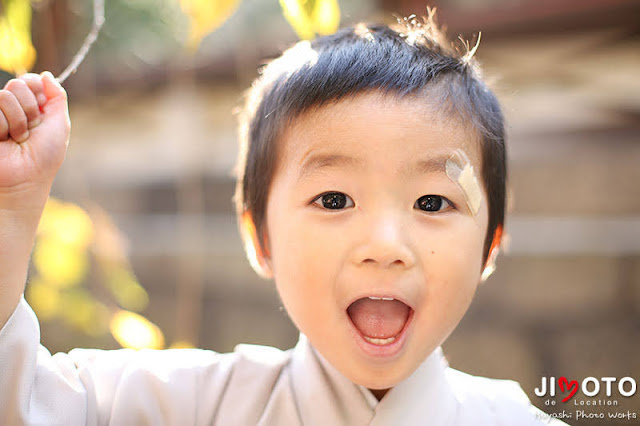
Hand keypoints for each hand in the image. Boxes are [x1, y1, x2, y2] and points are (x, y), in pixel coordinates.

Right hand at [0, 72, 69, 207]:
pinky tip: (4, 142)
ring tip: (17, 139)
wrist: (25, 180)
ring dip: (17, 122)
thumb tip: (46, 75)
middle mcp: (13, 107)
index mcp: (32, 106)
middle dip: (30, 110)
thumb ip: (57, 97)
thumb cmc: (45, 156)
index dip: (37, 91)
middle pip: (18, 85)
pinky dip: (2, 128)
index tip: (42, 111)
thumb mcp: (59, 125)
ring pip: (4, 96)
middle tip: (30, 131)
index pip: (30, 80)